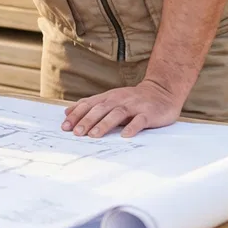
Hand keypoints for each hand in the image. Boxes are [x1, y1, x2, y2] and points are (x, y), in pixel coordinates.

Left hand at [62, 78, 184, 138]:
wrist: (162, 91)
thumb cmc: (132, 99)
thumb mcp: (110, 99)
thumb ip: (90, 105)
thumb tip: (67, 112)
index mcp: (109, 98)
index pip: (89, 105)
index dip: (77, 115)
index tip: (65, 127)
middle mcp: (119, 100)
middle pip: (101, 109)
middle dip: (87, 121)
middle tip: (77, 133)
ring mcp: (134, 106)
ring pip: (117, 113)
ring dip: (105, 124)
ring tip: (94, 135)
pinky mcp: (148, 113)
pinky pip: (140, 120)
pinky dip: (132, 127)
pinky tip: (125, 135)